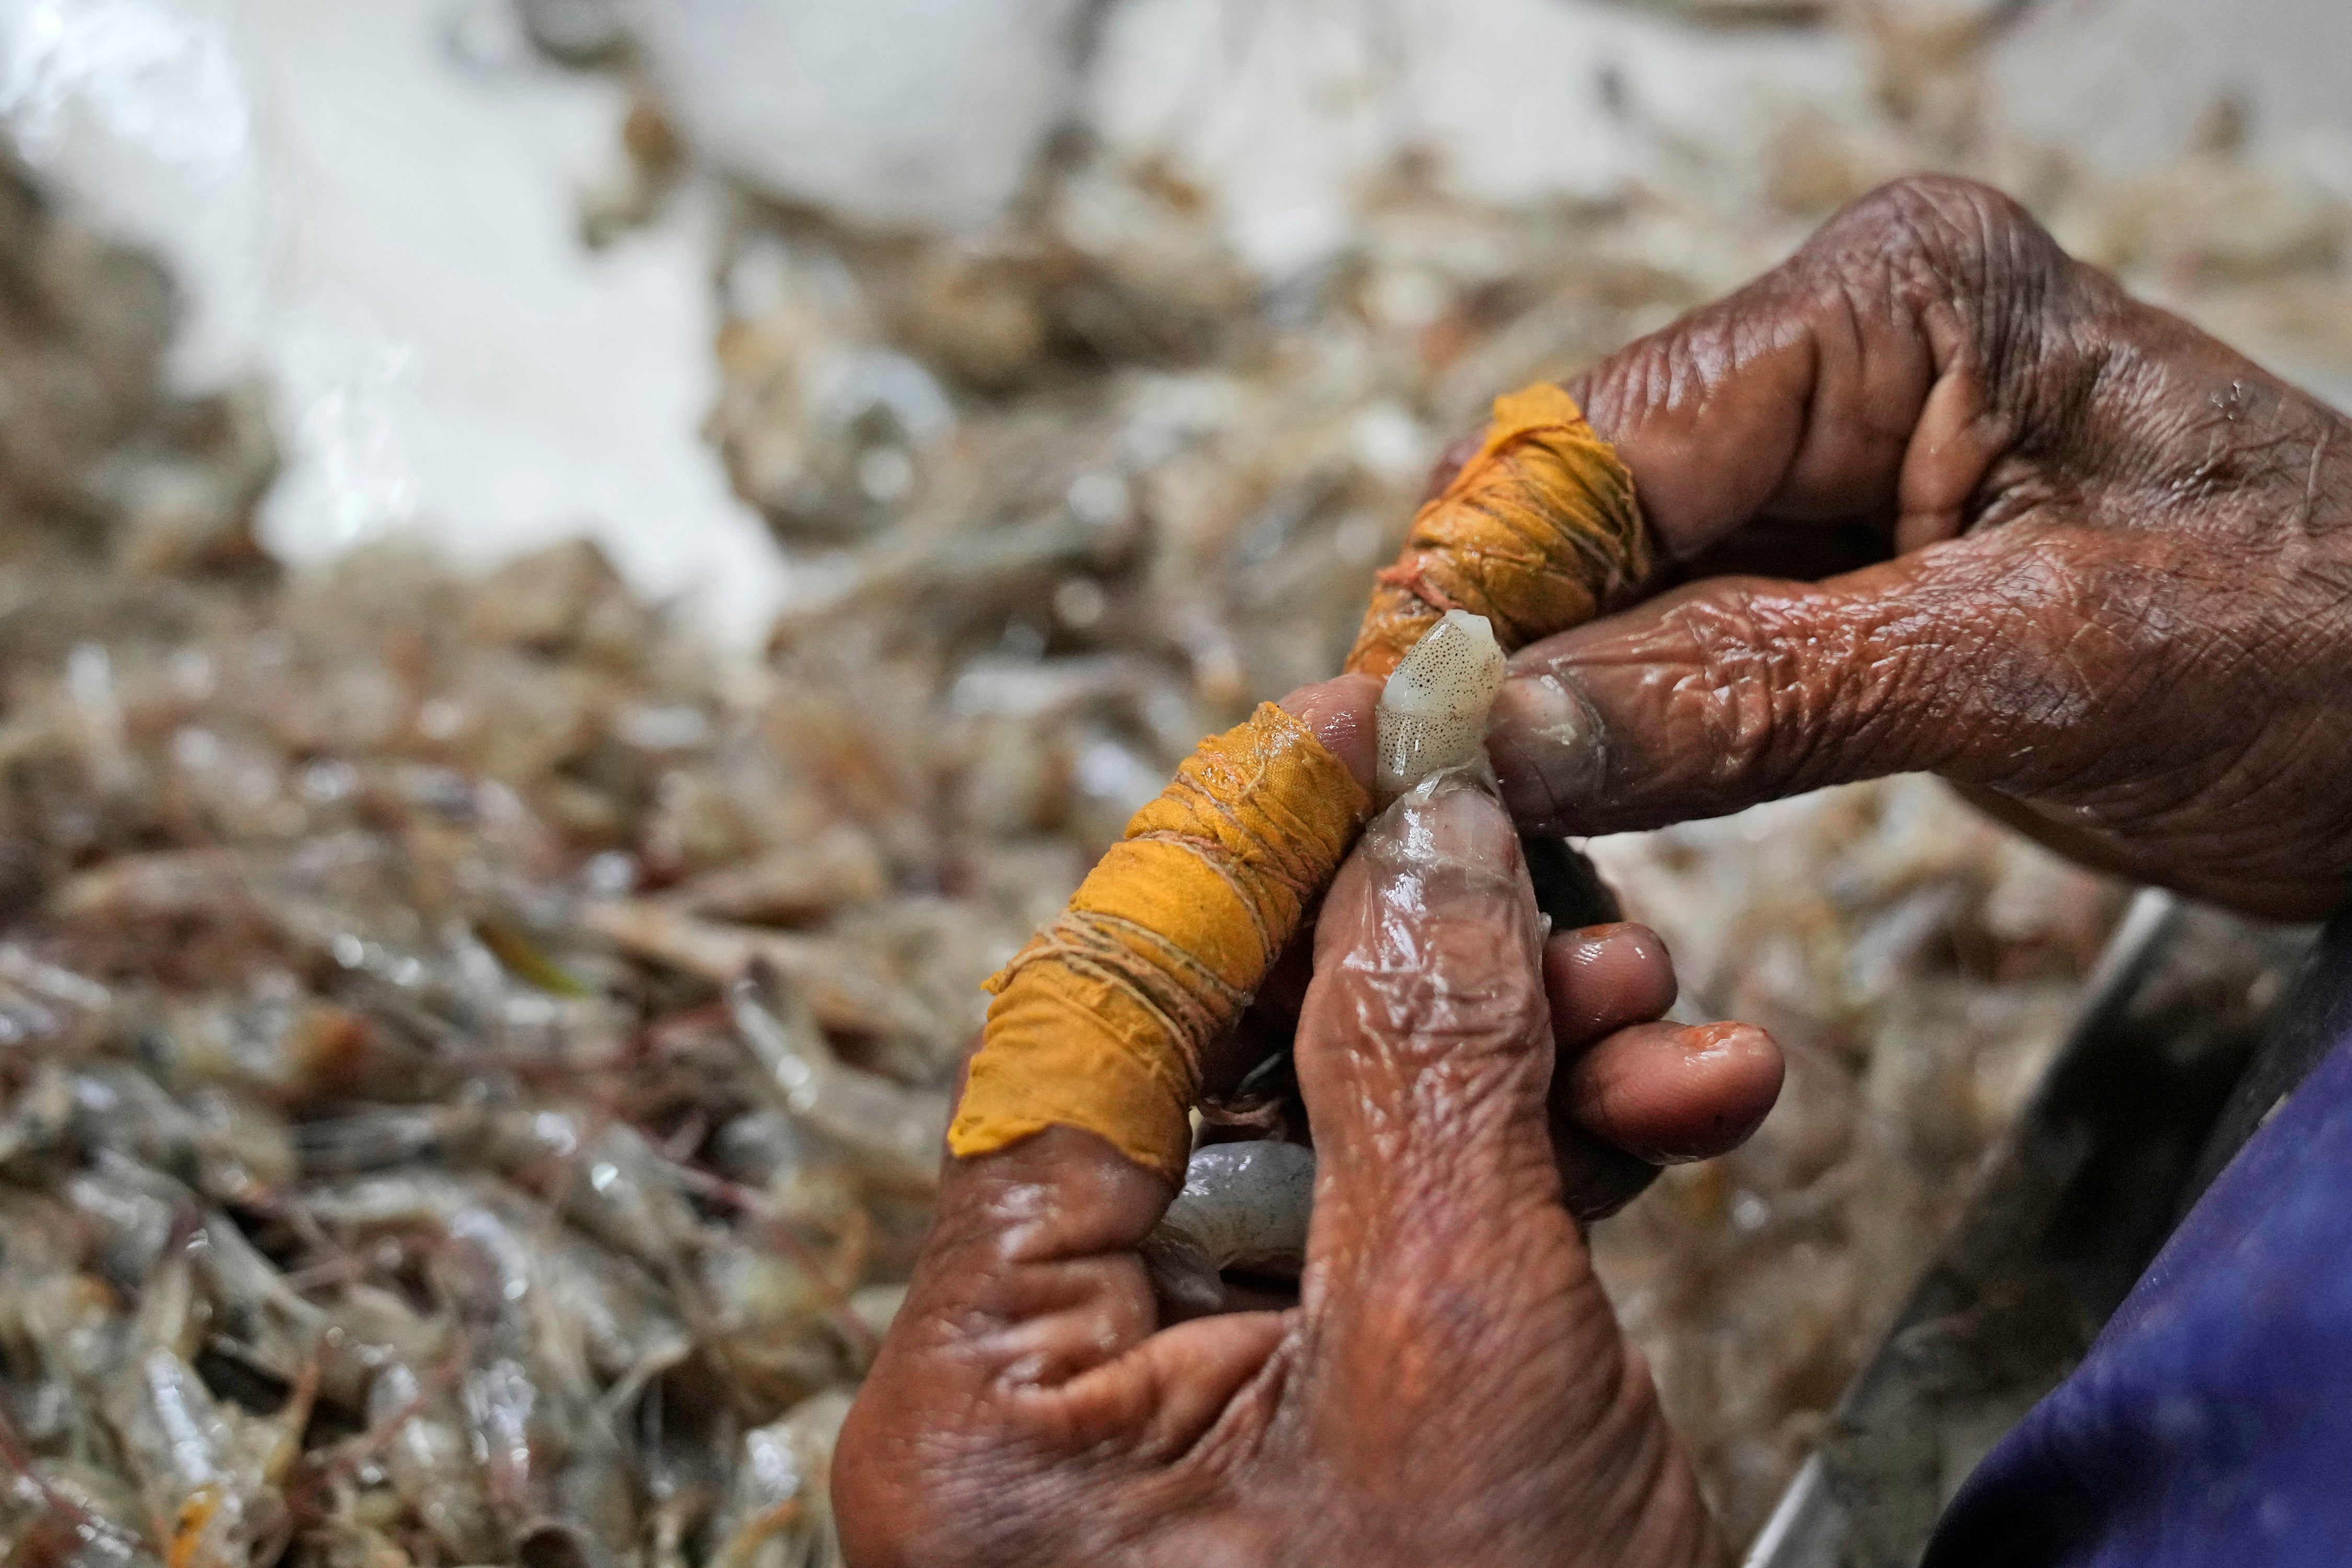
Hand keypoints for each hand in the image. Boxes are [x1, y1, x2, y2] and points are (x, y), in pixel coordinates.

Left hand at [835, 772, 1778, 1566]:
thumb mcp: (1466, 1351)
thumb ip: (1427, 1065)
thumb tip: (1417, 827)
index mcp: (984, 1404)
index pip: (1095, 1026)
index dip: (1241, 845)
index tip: (1366, 711)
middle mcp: (1041, 1410)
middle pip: (1217, 1078)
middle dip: (1416, 964)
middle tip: (1555, 870)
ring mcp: (1174, 1435)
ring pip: (1330, 1157)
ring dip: (1508, 1064)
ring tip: (1659, 1009)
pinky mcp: (1300, 1450)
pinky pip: (1390, 1262)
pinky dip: (1529, 1183)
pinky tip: (1669, 1108)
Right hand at [1481, 174, 2351, 919]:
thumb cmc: (2328, 659)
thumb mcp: (2037, 671)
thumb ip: (1754, 696)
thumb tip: (1504, 740)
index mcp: (1897, 299)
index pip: (1605, 443)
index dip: (1477, 590)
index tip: (1381, 734)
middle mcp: (1838, 360)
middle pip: (1579, 517)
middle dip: (1492, 663)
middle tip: (1403, 815)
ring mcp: (1828, 472)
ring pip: (1602, 597)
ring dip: (1534, 717)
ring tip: (1464, 835)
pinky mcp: (1831, 580)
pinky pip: (1665, 655)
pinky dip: (1608, 744)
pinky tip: (1562, 816)